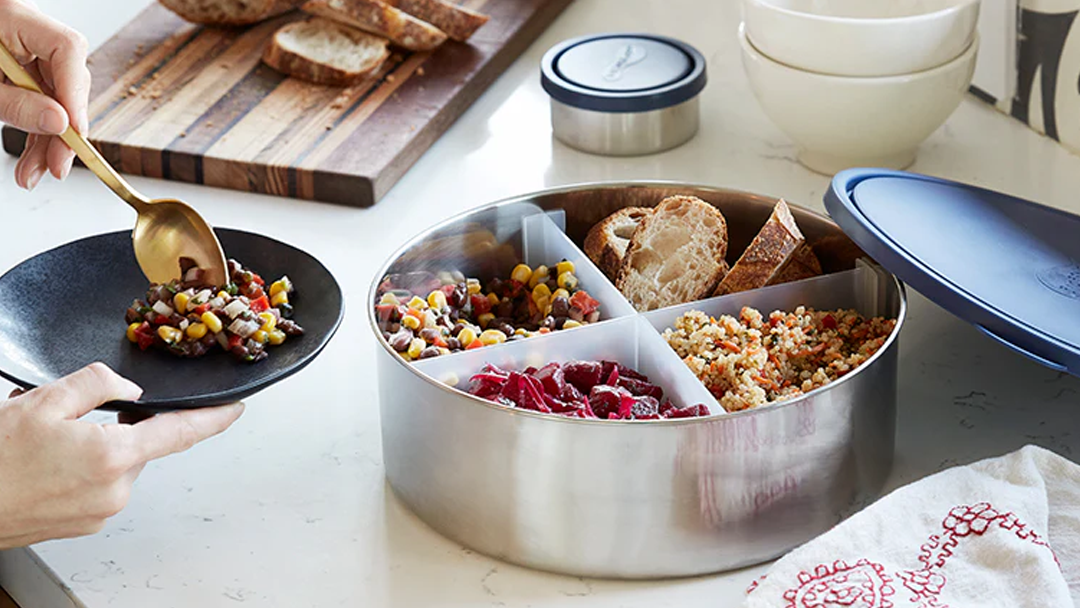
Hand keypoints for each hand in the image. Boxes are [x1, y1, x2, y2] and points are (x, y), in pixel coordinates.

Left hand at [0, 0, 90, 189]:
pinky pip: (41, 100)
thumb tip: (59, 123)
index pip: (66, 48)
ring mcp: (27, 51)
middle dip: (62, 129)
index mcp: (12, 16)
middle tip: (57, 164)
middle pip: (67, 79)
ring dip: (49, 140)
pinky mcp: (23, 69)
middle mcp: (27, 31)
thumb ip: (16, 104)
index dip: (76, 92)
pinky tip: (33, 160)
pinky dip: (37, 132)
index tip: (74, 130)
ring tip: (33, 173)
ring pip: (56, 97)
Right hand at [0, 363, 243, 548]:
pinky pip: (100, 484)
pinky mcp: (84, 524)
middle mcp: (115, 491)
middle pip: (140, 445)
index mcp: (113, 457)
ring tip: (48, 444)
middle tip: (68, 418)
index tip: (235, 409)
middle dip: (117, 425)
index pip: (181, 433)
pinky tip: (48, 463)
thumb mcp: (44, 400)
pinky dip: (83, 468)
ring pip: (117, 464)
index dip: (214, 418)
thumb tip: (128, 389)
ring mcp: (100, 512)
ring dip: (96, 447)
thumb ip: (98, 383)